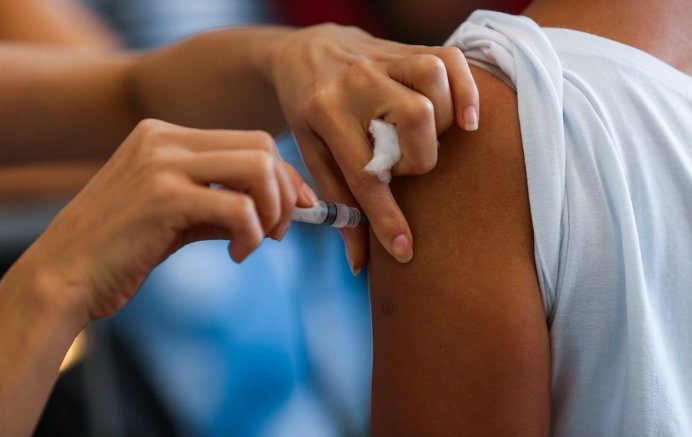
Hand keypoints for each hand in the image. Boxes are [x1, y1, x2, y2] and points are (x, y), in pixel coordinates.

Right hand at [18, 119, 313, 322]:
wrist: (63, 278)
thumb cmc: (121, 251)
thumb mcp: (176, 216)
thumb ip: (222, 203)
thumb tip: (283, 209)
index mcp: (165, 136)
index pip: (250, 141)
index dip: (285, 176)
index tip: (299, 207)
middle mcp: (164, 139)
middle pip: (262, 148)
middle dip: (286, 192)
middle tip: (279, 232)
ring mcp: (161, 163)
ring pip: (258, 168)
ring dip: (273, 210)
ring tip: (257, 242)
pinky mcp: (163, 197)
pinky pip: (239, 207)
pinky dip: (252, 234)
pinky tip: (236, 254)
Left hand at [271, 24, 478, 270]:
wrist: (303, 52)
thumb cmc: (309, 112)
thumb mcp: (312, 155)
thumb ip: (338, 204)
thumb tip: (359, 263)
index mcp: (324, 112)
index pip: (365, 172)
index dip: (387, 218)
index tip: (404, 250)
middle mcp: (356, 81)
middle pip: (416, 118)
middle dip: (420, 158)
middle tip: (406, 166)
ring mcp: (383, 59)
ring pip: (434, 83)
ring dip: (444, 120)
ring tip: (430, 139)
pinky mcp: (406, 48)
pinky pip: (451, 60)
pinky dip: (467, 90)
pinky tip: (467, 120)